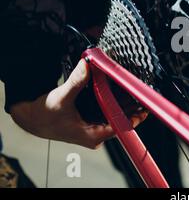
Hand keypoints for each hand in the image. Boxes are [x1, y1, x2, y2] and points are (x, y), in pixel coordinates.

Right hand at [10, 60, 147, 148]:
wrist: (32, 118)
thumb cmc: (44, 114)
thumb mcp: (61, 97)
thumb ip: (76, 81)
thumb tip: (87, 64)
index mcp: (91, 135)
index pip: (119, 128)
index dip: (134, 118)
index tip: (145, 108)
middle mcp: (95, 134)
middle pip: (120, 119)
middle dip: (131, 105)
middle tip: (142, 91)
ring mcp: (94, 127)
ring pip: (114, 113)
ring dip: (123, 100)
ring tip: (135, 87)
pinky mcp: (92, 119)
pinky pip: (107, 109)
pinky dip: (112, 98)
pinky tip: (120, 87)